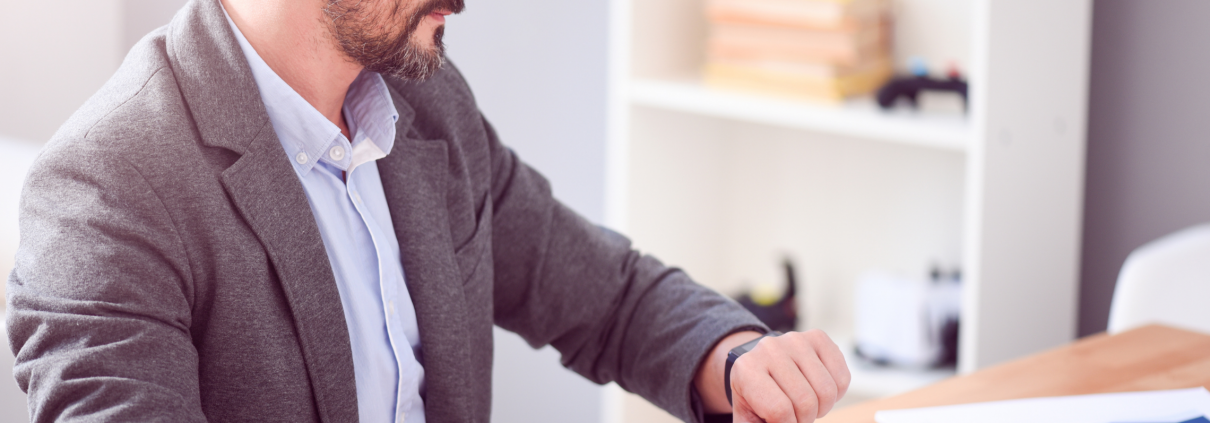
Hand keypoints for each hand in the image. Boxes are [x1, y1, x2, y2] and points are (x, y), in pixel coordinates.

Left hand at [695, 330, 850, 422]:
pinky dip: (836, 395)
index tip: (781, 422)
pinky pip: (842, 378)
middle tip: (795, 415)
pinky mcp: (818, 338)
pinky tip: (817, 391)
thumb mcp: (747, 416)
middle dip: (805, 419)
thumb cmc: (755, 398)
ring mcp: (795, 340)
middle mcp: (769, 348)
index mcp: (746, 369)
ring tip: (804, 404)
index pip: (779, 410)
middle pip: (806, 401)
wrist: (760, 368)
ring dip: (821, 408)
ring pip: (827, 391)